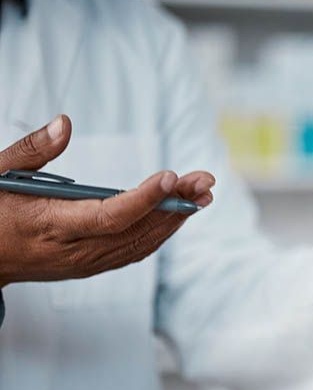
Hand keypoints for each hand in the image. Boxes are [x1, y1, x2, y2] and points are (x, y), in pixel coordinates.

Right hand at [0, 115, 214, 287]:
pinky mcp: (91, 266)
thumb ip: (32, 150)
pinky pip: (134, 250)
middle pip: (136, 230)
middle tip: (205, 181)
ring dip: (176, 218)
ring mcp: (85, 263)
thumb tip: (65, 123)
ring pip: (141, 243)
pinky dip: (160, 232)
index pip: (108, 216)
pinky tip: (179, 213)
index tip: (172, 177)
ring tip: (203, 194)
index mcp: (48, 225)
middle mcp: (73, 250)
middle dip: (175, 204)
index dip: (144, 199)